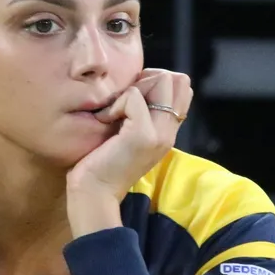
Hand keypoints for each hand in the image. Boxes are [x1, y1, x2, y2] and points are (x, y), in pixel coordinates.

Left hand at [66, 69, 192, 230]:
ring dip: (131, 90)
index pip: (181, 87)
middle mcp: (170, 132)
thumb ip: (140, 113)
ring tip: (114, 113)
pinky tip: (105, 121)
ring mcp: (160, 134)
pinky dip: (115, 103)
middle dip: (146, 80)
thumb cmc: (101, 164)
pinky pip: (133, 96)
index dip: (155, 82)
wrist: (93, 194)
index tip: (131, 99)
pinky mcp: (143, 135)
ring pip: (162, 81)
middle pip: (177, 80)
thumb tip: (137, 82)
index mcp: (168, 131)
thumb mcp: (127, 134)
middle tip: (122, 104)